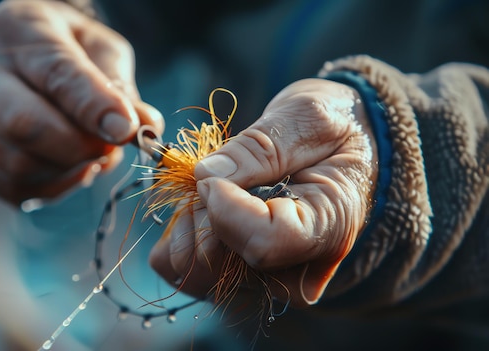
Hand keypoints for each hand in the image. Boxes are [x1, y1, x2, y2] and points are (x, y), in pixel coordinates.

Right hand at [0, 0, 162, 203]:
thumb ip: (120, 84)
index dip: (95, 107)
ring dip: (72, 170)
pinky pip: (19, 191)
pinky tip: (68, 163)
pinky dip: (57, 185)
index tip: (128, 129)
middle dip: (80, 147)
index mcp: (16, 34)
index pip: (57, 75)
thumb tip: (147, 127)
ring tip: (90, 149)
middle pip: (24, 127)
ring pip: (22, 168)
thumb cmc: (61, 48)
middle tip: (110, 146)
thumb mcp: (97, 47)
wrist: (5, 57)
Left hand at [149, 79, 377, 304]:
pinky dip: (180, 233)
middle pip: (220, 262)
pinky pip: (183, 269)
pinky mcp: (237, 275)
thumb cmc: (332, 129)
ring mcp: (265, 279)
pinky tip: (202, 205)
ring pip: (194, 270)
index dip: (224, 207)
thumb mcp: (307, 118)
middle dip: (201, 211)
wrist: (340, 149)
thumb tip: (204, 175)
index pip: (263, 242)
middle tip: (216, 173)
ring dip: (188, 223)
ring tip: (215, 188)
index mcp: (330, 229)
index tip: (212, 172)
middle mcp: (298, 270)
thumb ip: (261, 147)